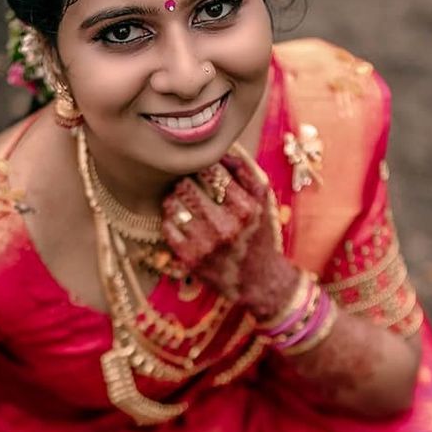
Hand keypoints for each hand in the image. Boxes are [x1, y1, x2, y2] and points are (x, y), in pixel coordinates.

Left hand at [161, 153, 301, 320]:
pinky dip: (171, 219)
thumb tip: (223, 150)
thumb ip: (246, 172)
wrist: (259, 280)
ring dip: (175, 198)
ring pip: (172, 204)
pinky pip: (167, 226)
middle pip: (186, 185)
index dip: (204, 168)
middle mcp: (225, 227)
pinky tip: (181, 220)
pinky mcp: (190, 259)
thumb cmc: (259, 235)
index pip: (211, 171)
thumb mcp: (263, 201)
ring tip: (183, 201)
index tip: (204, 173)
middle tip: (189, 186)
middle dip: (186, 182)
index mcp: (246, 209)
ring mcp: (205, 244)